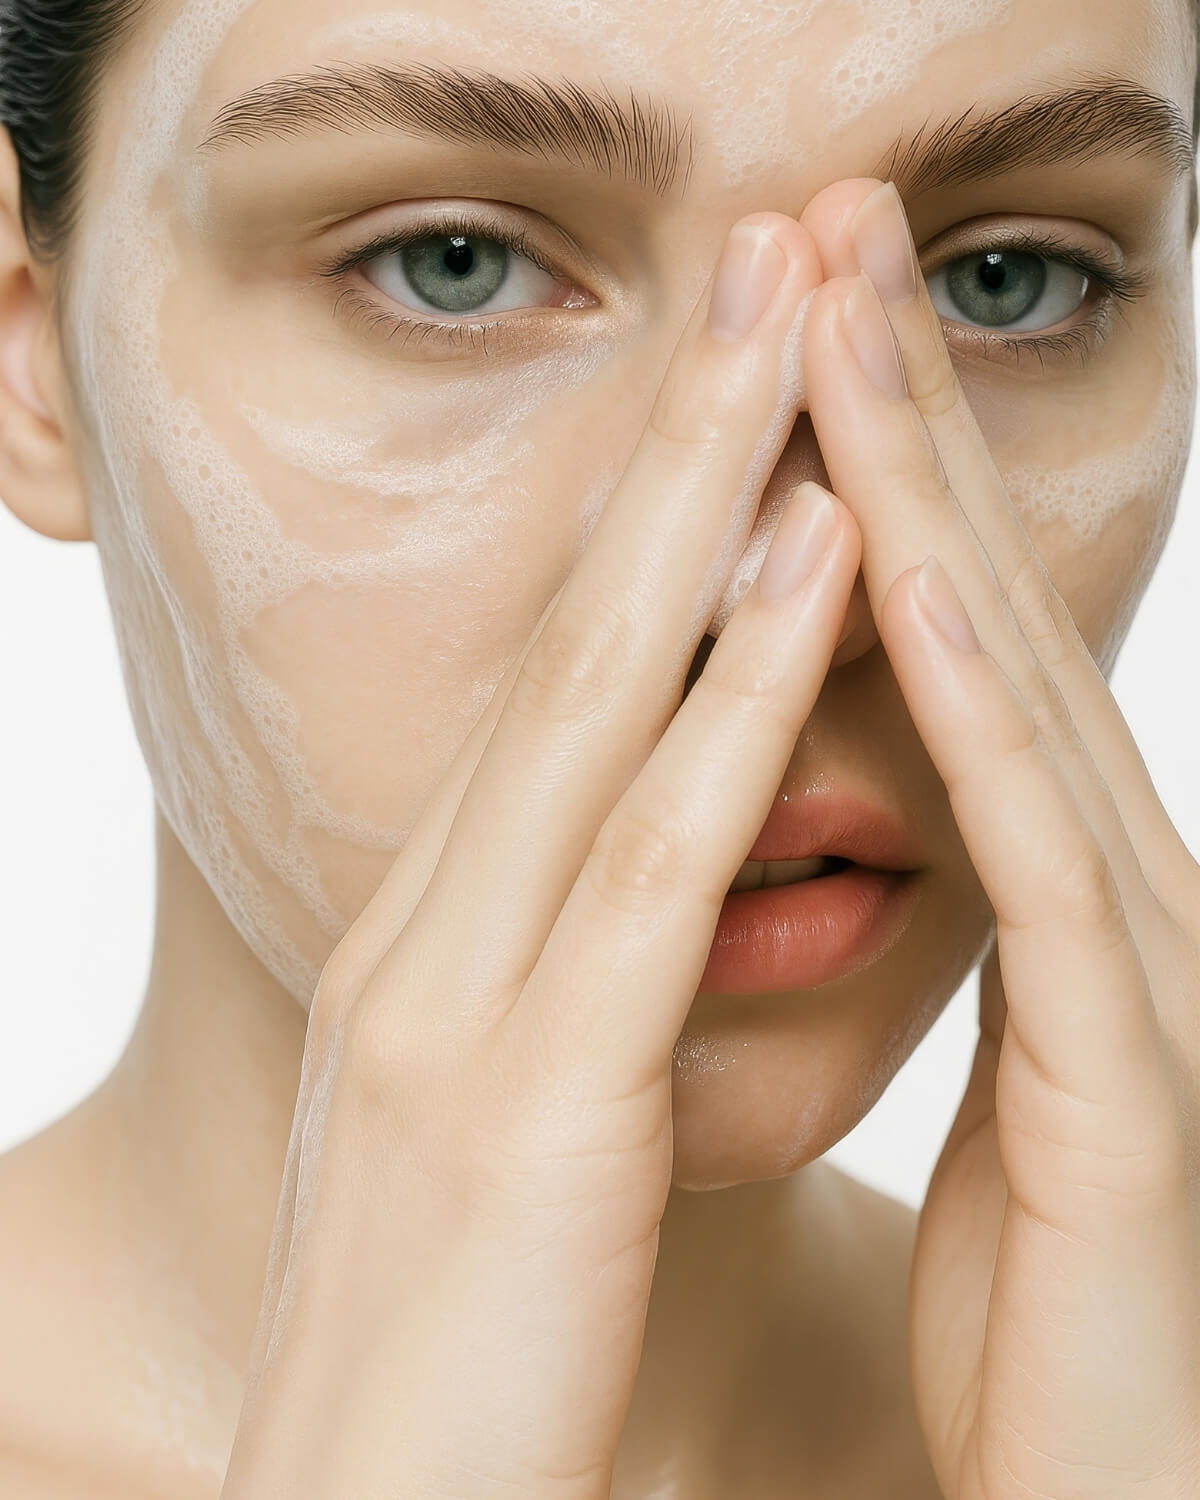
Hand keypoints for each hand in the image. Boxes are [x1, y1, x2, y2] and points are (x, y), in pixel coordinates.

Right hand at [217, 213, 863, 1499]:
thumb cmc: (461, 1330)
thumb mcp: (503, 1115)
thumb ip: (556, 982)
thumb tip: (637, 889)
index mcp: (438, 931)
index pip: (557, 677)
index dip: (641, 510)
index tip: (722, 370)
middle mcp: (430, 922)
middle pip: (571, 633)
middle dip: (670, 435)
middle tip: (753, 259)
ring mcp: (463, 993)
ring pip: (602, 700)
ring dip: (705, 503)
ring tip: (786, 334)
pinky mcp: (528, 1091)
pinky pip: (652, 852)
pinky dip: (736, 694)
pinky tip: (810, 560)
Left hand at [801, 178, 1199, 1497]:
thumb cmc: (1053, 1303)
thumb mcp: (992, 1071)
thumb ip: (959, 921)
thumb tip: (868, 793)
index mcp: (1049, 897)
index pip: (934, 640)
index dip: (864, 464)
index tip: (786, 316)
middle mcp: (1111, 894)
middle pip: (975, 610)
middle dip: (896, 408)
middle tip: (827, 221)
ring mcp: (1141, 977)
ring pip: (1012, 693)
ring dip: (926, 501)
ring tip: (852, 321)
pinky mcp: (1134, 1089)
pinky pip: (1039, 869)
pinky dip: (968, 716)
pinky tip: (907, 584)